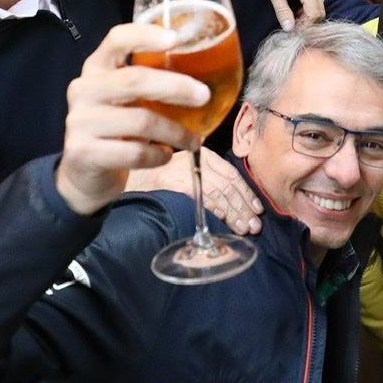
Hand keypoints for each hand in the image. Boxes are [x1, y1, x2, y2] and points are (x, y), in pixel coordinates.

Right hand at [56, 22, 207, 216]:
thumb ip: (149, 82)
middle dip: (176, 87)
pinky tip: (165, 155)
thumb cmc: (116, 127)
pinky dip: (158, 155)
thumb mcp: (125, 98)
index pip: (117, 39)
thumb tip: (202, 72)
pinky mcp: (82, 152)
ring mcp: (79, 121)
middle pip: (134, 80)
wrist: (84, 173)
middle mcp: (83, 89)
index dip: (146, 35)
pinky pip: (134, 152)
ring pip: (140, 121)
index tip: (176, 39)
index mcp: (96, 67)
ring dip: (175, 132)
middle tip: (204, 96)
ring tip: (194, 141)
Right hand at [128, 146, 263, 234]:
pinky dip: (216, 211)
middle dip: (243, 206)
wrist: (125, 182)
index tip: (258, 208)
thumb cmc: (156, 183)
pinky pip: (201, 198)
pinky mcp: (172, 183)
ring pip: (217, 192)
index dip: (246, 191)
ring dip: (234, 212)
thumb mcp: (183, 173)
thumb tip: (234, 203)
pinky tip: (226, 222)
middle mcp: (193, 159)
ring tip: (245, 228)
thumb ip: (205, 180)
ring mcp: (182, 171)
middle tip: (255, 224)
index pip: (230, 173)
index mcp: (200, 154)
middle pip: (227, 184)